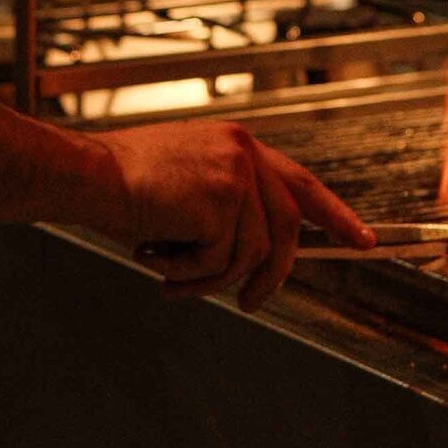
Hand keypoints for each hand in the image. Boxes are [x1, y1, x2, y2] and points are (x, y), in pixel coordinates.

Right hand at [87, 119, 373, 309]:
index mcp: (238, 144)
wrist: (85, 174)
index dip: (335, 214)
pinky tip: (157, 257)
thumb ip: (225, 208)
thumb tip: (252, 262)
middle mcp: (244, 152)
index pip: (300, 182)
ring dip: (209, 278)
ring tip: (172, 277)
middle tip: (251, 303)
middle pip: (286, 227)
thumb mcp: (185, 185)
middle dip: (272, 274)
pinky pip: (220, 260)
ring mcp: (235, 173)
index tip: (363, 240)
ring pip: (249, 253)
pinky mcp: (220, 200)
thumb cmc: (120, 184)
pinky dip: (189, 273)